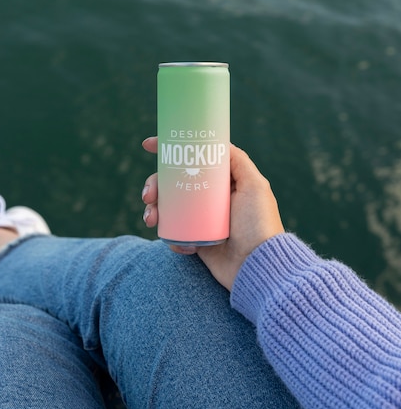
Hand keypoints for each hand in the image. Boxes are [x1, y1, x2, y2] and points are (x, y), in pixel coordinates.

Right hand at [141, 137, 283, 290]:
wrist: (258, 267)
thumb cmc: (259, 225)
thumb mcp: (255, 185)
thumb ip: (239, 162)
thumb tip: (220, 141)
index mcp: (224, 182)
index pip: (194, 160)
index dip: (171, 151)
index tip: (149, 146)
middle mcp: (211, 199)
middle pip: (175, 183)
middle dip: (156, 185)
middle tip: (149, 194)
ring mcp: (202, 220)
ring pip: (169, 207)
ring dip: (154, 209)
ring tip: (151, 218)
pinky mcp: (197, 241)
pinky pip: (174, 233)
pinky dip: (169, 235)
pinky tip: (178, 242)